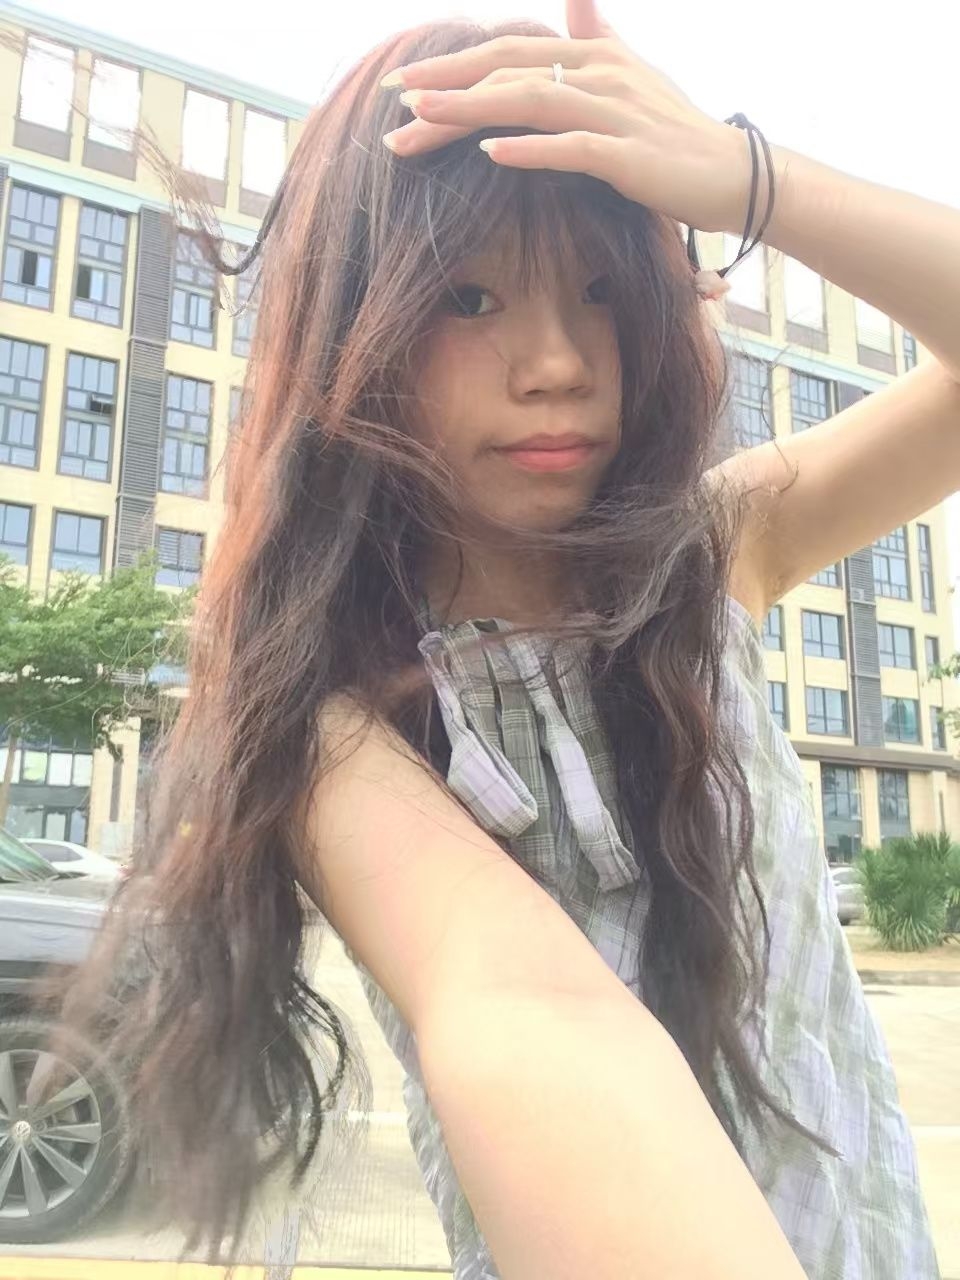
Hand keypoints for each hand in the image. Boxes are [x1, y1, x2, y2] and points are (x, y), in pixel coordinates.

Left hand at [381, 0, 753, 235]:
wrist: (735, 176)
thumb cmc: (677, 134)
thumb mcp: (637, 76)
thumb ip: (600, 38)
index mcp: (594, 55)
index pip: (511, 51)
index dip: (455, 64)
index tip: (402, 83)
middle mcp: (600, 73)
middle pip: (509, 70)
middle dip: (446, 84)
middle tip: (391, 101)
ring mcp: (616, 112)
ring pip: (531, 100)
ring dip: (472, 110)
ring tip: (422, 120)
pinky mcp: (629, 155)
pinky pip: (572, 148)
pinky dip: (531, 149)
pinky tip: (491, 154)